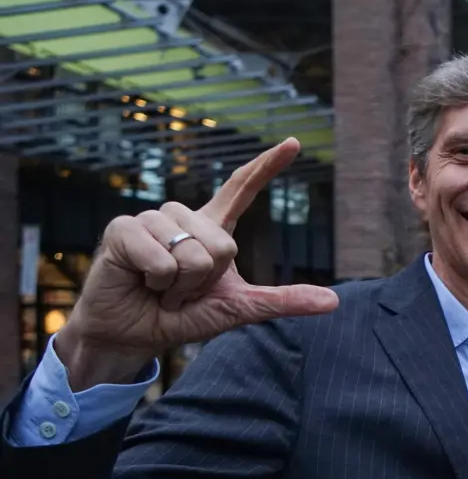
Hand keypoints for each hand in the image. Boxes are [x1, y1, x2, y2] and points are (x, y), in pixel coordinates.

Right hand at [54, 138, 339, 389]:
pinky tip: (141, 281)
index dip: (267, 165)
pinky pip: (161, 257)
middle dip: (206, 280)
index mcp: (212, 229)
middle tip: (181, 291)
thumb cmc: (182, 318)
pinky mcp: (123, 230)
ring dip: (180, 284)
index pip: (242, 188)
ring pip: (193, 251)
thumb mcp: (238, 309)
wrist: (134, 335)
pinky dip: (157, 281)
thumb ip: (282, 301)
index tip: (294, 142)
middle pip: (223, 244)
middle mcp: (184, 217)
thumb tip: (333, 301)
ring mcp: (152, 220)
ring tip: (160, 287)